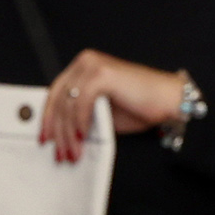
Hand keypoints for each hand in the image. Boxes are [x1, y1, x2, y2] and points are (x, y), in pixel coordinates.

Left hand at [39, 50, 187, 160]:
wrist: (169, 100)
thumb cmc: (141, 106)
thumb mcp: (102, 113)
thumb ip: (81, 116)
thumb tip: (63, 134)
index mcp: (83, 68)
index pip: (56, 93)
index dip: (48, 118)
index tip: (45, 137)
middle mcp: (85, 62)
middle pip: (58, 99)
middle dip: (57, 130)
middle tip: (60, 152)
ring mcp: (93, 65)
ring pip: (67, 104)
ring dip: (68, 133)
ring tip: (73, 151)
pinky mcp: (102, 74)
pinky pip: (81, 102)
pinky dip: (80, 122)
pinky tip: (83, 136)